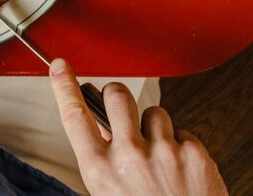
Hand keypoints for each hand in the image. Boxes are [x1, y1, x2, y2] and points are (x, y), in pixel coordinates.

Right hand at [49, 59, 227, 195]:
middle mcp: (129, 157)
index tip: (60, 68)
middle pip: (117, 96)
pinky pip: (183, 132)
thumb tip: (105, 131)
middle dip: (118, 97)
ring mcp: (163, 152)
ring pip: (154, 112)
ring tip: (158, 156)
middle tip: (121, 108)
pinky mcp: (192, 152)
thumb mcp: (109, 192)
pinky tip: (180, 167)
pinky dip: (181, 146)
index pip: (75, 116)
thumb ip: (104, 161)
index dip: (64, 87)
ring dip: (155, 129)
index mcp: (100, 170)